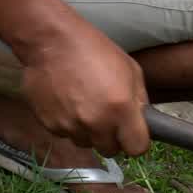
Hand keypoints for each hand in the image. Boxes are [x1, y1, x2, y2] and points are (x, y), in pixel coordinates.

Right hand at [17, 26, 150, 157]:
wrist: (51, 41)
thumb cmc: (94, 50)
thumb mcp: (130, 69)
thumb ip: (139, 100)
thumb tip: (143, 121)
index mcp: (121, 109)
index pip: (137, 149)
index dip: (136, 141)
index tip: (132, 133)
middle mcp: (96, 123)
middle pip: (110, 150)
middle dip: (112, 137)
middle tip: (107, 116)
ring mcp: (71, 127)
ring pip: (86, 143)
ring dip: (89, 132)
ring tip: (84, 105)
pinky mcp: (50, 125)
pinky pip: (66, 134)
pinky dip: (69, 124)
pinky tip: (67, 102)